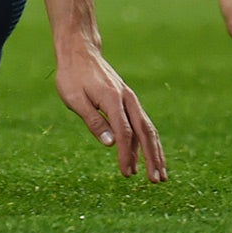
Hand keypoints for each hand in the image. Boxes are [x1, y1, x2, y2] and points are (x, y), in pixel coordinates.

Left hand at [54, 36, 165, 181]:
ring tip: (159, 175)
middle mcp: (126, 99)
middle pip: (145, 131)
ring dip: (154, 152)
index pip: (125, 132)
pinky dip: (145, 142)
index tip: (126, 173)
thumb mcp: (74, 98)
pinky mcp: (127, 101)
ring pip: (147, 128)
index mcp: (112, 98)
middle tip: (156, 181)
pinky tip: (143, 159)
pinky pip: (140, 124)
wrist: (80, 51)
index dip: (127, 154)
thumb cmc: (72, 75)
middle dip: (153, 157)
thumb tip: (110, 144)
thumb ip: (93, 121)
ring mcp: (129, 99)